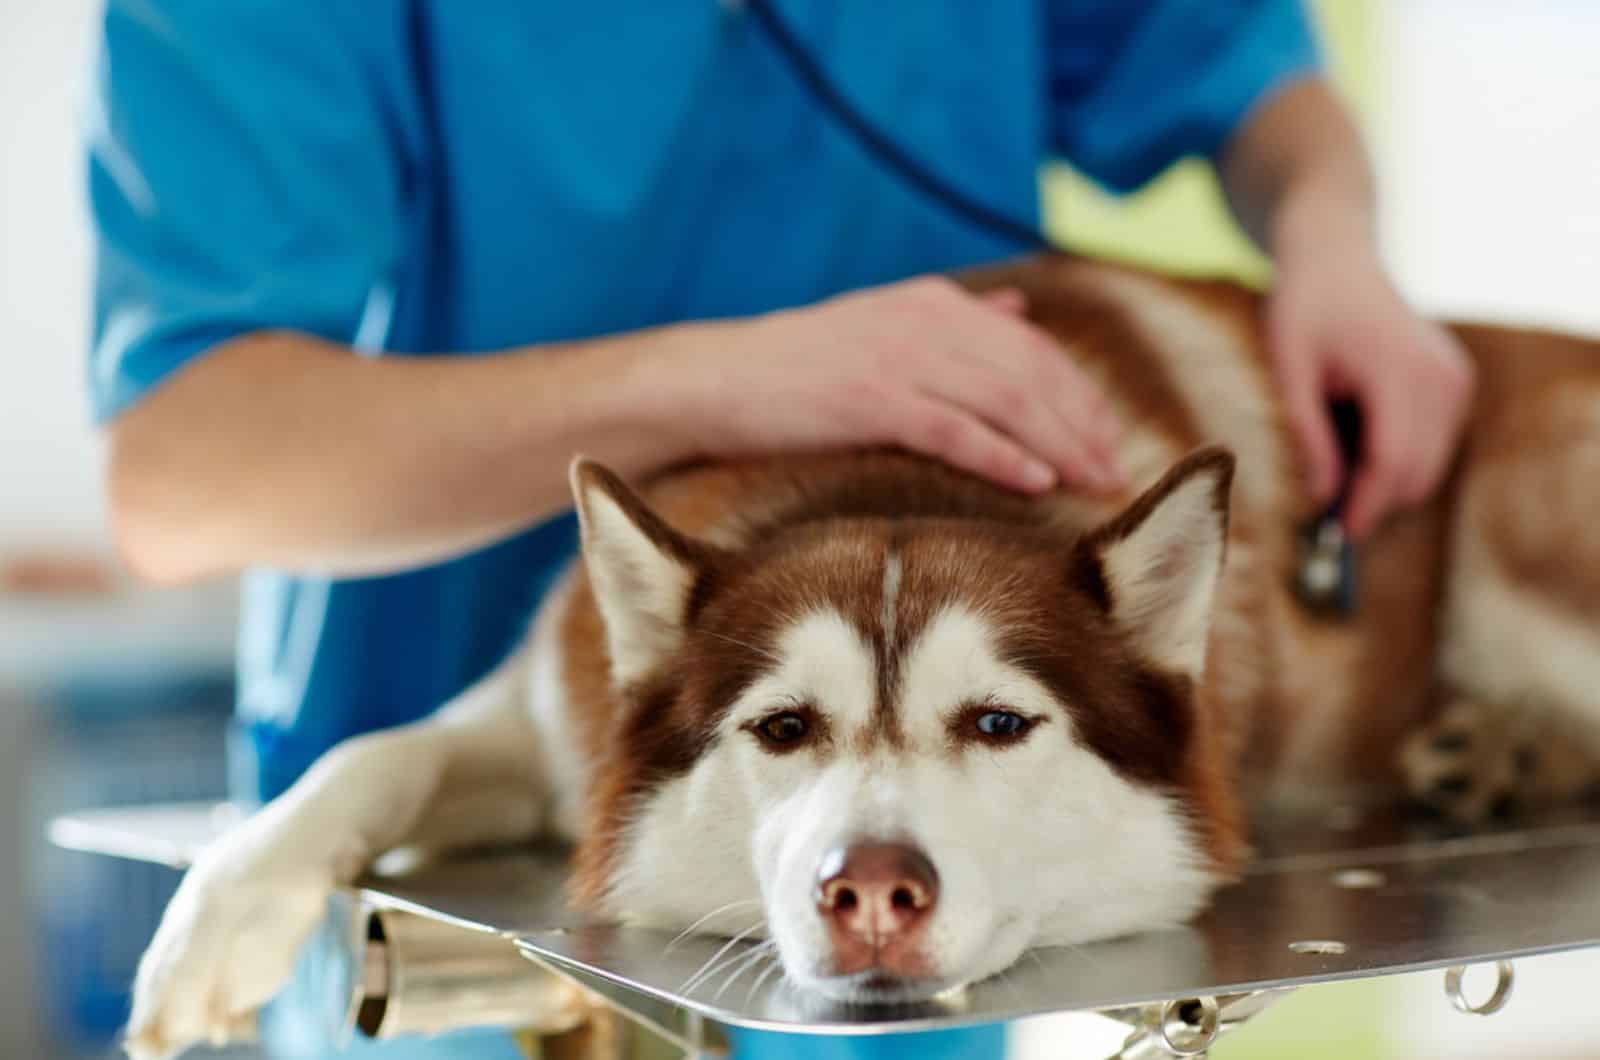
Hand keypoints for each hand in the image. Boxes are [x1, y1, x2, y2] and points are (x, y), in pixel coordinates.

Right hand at [673, 275, 1127, 493]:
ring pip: (1006, 400)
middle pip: (1032, 373)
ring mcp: (899, 357)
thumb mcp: (884, 325)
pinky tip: (1037, 484)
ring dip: (1059, 445)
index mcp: (934, 303)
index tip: (1109, 440)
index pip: (1032, 346)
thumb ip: (956, 319)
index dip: (1078, 394)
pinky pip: (954, 429)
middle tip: (1115, 475)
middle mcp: (926, 320)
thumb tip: (1020, 308)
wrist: (717, 381)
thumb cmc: (798, 369)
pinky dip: (1002, 455)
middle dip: (1082, 425)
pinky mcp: (870, 398)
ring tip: (1094, 484)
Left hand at [1268, 236, 1474, 537]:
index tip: (1338, 533)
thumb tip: (1321, 497)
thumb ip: (1306, 433)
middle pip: (1416, 470)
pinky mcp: (1456, 381)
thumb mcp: (1287, 370)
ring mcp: (1454, 378)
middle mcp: (1439, 375)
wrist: (1336, 257)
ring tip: (1335, 456)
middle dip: (1374, 499)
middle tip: (1326, 514)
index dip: (1366, 504)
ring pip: (1429, 463)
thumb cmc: (1302, 308)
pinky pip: (1434, 442)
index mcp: (1397, 369)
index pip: (1392, 460)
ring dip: (1386, 478)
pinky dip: (1400, 454)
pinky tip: (1359, 431)